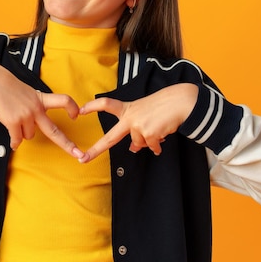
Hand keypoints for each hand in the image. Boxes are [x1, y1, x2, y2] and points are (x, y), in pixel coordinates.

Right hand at [0, 61, 83, 158]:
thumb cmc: (8, 88)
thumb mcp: (28, 93)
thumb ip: (36, 106)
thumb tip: (35, 126)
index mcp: (41, 99)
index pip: (63, 101)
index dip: (72, 108)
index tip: (77, 115)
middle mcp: (36, 108)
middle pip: (54, 130)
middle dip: (67, 144)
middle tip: (78, 154)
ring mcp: (25, 116)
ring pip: (29, 136)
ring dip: (22, 132)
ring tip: (14, 120)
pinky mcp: (13, 122)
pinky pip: (17, 140)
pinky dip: (14, 142)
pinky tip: (13, 142)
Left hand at [78, 83, 198, 162]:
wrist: (180, 102)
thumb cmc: (163, 106)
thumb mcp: (144, 113)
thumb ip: (135, 129)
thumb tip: (134, 149)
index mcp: (127, 109)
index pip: (106, 104)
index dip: (92, 107)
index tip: (80, 110)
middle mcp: (130, 118)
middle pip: (110, 138)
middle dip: (96, 150)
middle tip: (83, 159)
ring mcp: (138, 126)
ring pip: (139, 144)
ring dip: (149, 141)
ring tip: (158, 129)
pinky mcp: (149, 134)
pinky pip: (151, 147)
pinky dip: (157, 146)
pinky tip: (163, 137)